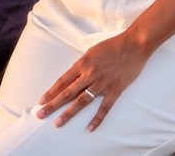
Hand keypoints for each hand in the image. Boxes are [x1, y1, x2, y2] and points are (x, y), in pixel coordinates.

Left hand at [36, 32, 151, 130]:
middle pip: (67, 92)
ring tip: (58, 123)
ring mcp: (102, 83)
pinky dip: (97, 119)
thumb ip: (83, 64)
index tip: (41, 101)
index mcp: (82, 63)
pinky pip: (104, 108)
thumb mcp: (92, 51)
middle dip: (53, 104)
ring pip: (82, 101)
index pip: (62, 81)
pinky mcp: (115, 90)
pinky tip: (89, 128)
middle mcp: (89, 74)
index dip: (51, 92)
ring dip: (69, 113)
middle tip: (41, 114)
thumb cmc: (113, 45)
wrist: (134, 45)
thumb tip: (73, 75)